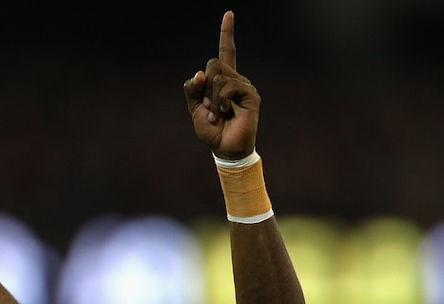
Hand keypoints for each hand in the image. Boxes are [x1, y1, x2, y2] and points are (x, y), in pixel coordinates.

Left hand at [183, 11, 259, 159]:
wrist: (225, 149)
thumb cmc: (212, 130)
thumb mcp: (195, 108)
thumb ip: (192, 89)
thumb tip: (200, 72)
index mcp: (223, 80)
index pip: (226, 52)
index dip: (226, 33)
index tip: (228, 14)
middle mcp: (236, 79)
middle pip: (213, 63)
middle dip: (204, 86)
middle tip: (209, 106)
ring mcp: (244, 86)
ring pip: (218, 76)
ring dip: (212, 98)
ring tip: (218, 113)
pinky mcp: (251, 95)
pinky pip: (228, 86)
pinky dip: (221, 100)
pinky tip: (225, 112)